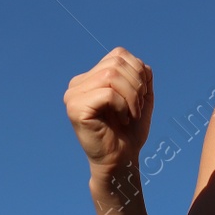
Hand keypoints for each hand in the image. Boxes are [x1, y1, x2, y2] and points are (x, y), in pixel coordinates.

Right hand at [64, 47, 152, 173]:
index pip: (119, 54)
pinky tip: (122, 120)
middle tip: (137, 108)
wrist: (121, 160)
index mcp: (90, 77)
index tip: (140, 97)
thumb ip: (141, 75)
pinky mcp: (75, 108)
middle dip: (137, 85)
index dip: (138, 72)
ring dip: (132, 96)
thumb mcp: (141, 96)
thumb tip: (141, 63)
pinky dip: (123, 106)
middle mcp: (77, 84)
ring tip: (131, 114)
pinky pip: (108, 93)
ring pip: (111, 76)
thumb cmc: (130, 131)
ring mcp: (73, 96)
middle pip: (116, 64)